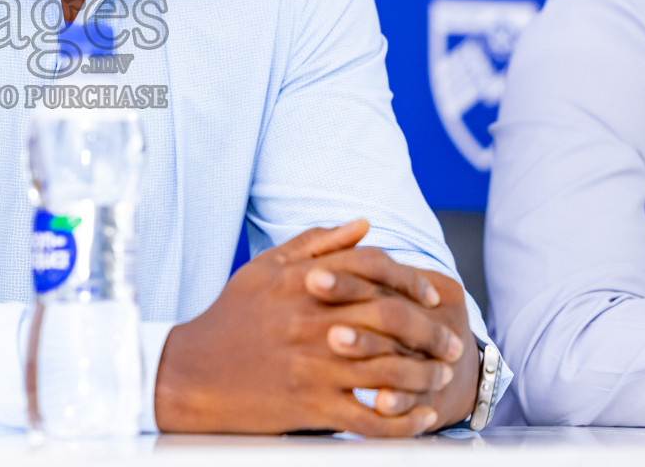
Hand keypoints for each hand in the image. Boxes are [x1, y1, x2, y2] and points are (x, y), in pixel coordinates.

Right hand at [155, 220, 466, 435]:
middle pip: (391, 316)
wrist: (193, 373)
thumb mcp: (264, 268)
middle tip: (452, 343)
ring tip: (441, 378)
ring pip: (389, 369)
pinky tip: (420, 420)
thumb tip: (364, 223)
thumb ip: (315, 243)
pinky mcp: (311, 406)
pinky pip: (371, 419)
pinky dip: (403, 422)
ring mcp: (314, 366)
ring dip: (425, 375)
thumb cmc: (231, 318)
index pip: (371, 266)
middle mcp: (312, 320)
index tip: (430, 295)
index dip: (409, 278)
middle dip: (430, 330)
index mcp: (302, 282)